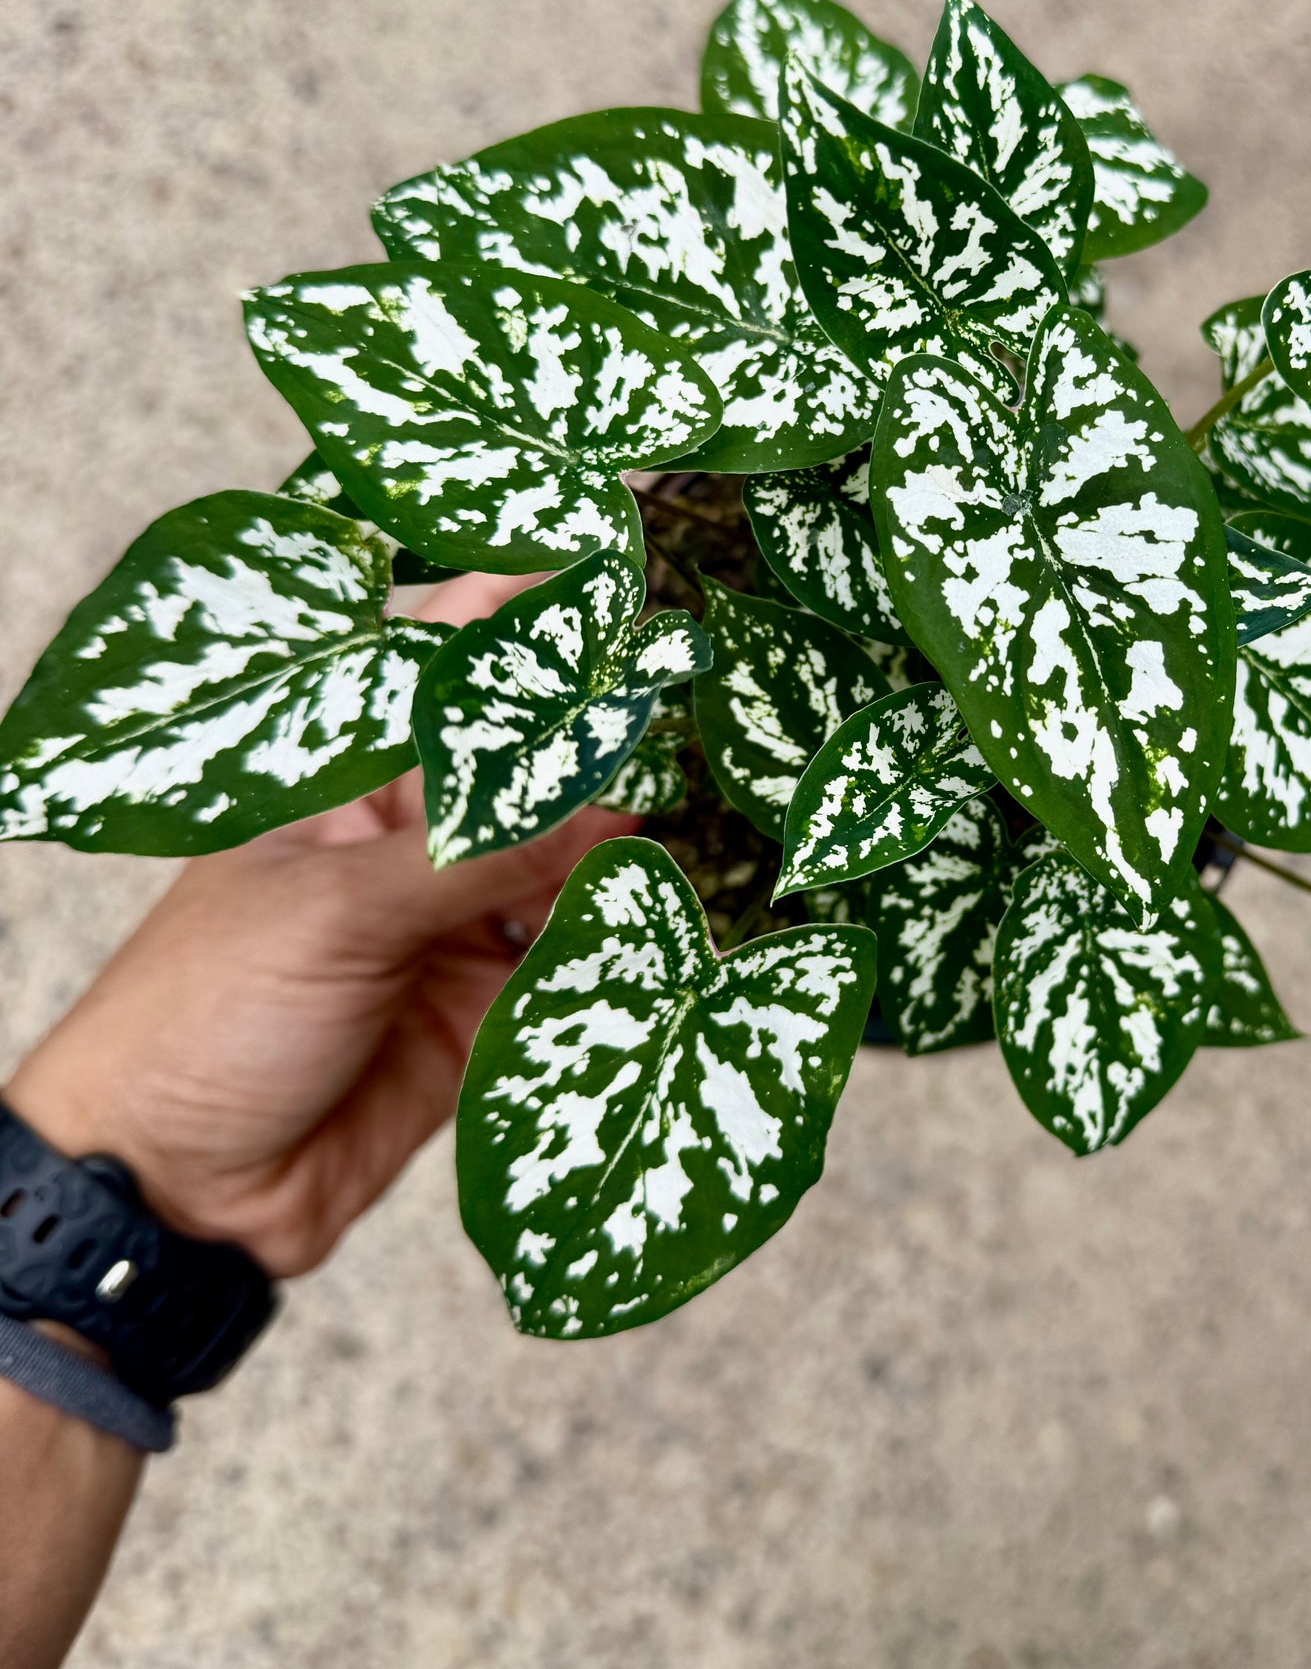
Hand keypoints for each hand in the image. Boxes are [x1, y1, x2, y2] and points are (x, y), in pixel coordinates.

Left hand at [3, 572, 634, 1277]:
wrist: (174, 1192)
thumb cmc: (204, 1016)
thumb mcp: (336, 915)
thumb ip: (478, 861)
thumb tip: (611, 810)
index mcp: (349, 781)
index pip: (448, 661)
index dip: (529, 600)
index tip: (619, 548)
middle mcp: (411, 838)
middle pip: (528, 759)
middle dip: (607, 720)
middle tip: (701, 675)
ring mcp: (453, 921)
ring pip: (566, 855)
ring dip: (625, 836)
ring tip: (705, 797)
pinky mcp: (486, 1006)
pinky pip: (575, 957)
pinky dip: (623, 939)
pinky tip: (672, 914)